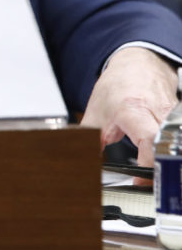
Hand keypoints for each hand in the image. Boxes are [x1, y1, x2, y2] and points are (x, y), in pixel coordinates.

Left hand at [80, 47, 177, 178]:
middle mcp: (159, 112)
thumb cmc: (118, 86)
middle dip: (164, 168)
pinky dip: (173, 153)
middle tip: (153, 186)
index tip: (142, 182)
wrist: (138, 63)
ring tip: (161, 176)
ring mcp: (175, 115)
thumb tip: (79, 161)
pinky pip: (178, 139)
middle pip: (170, 146)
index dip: (149, 163)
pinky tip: (167, 163)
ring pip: (177, 143)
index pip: (149, 140)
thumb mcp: (96, 114)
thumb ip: (87, 139)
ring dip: (170, 162)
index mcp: (133, 110)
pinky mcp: (181, 118)